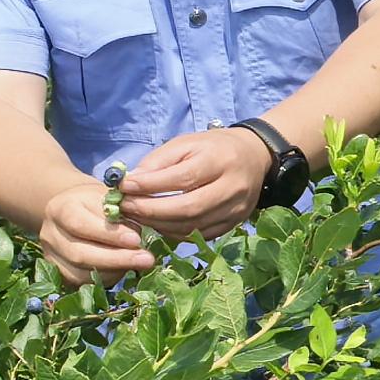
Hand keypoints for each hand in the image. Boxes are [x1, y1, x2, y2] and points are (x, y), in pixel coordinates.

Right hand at [35, 176, 157, 284]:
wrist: (75, 211)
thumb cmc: (97, 203)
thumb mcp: (107, 198)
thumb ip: (120, 212)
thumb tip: (138, 234)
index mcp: (60, 208)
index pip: (79, 223)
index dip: (108, 235)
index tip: (136, 239)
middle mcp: (50, 233)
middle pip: (79, 253)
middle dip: (116, 258)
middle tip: (147, 259)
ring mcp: (50, 255)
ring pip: (79, 272)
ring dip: (113, 271)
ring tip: (140, 265)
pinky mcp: (57, 272)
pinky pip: (80, 282)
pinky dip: (105, 278)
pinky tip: (125, 271)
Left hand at [114, 124, 275, 241]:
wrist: (254, 156)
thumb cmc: (213, 147)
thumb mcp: (185, 143)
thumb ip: (157, 162)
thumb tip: (130, 183)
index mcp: (220, 160)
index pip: (182, 178)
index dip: (150, 186)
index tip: (124, 187)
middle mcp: (233, 187)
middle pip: (188, 208)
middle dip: (151, 211)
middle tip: (126, 207)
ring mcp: (236, 209)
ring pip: (192, 226)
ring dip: (159, 224)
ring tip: (138, 216)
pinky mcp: (235, 223)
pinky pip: (200, 235)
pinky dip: (174, 232)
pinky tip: (159, 223)